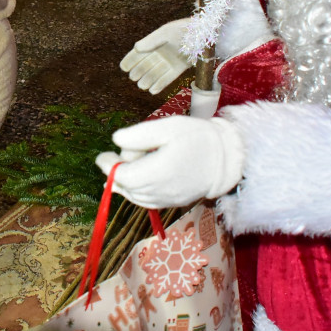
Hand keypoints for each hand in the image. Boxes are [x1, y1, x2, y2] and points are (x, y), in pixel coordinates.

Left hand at [95, 115, 244, 208]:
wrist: (227, 159)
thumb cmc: (198, 138)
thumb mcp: (168, 126)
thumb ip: (139, 134)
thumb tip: (116, 140)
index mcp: (158, 172)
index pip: (122, 176)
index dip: (108, 166)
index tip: (103, 155)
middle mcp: (159, 191)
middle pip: (126, 186)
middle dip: (119, 170)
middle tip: (130, 150)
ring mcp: (166, 201)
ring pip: (134, 196)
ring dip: (128, 181)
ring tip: (139, 161)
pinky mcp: (172, 204)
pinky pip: (146, 201)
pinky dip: (137, 191)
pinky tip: (140, 178)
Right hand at [119, 18, 191, 93]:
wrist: (206, 34)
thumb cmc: (185, 29)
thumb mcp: (166, 32)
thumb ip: (151, 40)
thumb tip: (136, 48)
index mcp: (155, 42)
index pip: (139, 53)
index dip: (130, 60)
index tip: (123, 68)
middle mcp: (161, 53)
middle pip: (146, 65)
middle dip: (138, 72)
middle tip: (133, 77)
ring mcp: (170, 62)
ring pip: (155, 73)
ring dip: (148, 80)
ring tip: (142, 85)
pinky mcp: (179, 69)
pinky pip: (167, 79)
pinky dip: (160, 85)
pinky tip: (152, 90)